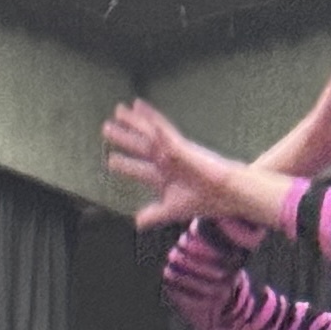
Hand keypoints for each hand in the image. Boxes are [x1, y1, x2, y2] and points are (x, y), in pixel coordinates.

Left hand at [104, 101, 251, 231]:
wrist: (224, 193)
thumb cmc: (203, 200)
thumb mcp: (172, 209)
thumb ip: (154, 214)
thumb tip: (137, 222)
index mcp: (164, 177)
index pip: (140, 169)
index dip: (125, 164)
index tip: (111, 160)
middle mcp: (165, 161)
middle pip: (140, 146)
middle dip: (123, 138)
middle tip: (106, 128)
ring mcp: (172, 151)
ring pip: (147, 133)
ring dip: (133, 122)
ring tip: (118, 110)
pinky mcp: (179, 145)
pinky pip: (161, 128)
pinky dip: (150, 118)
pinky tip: (139, 106)